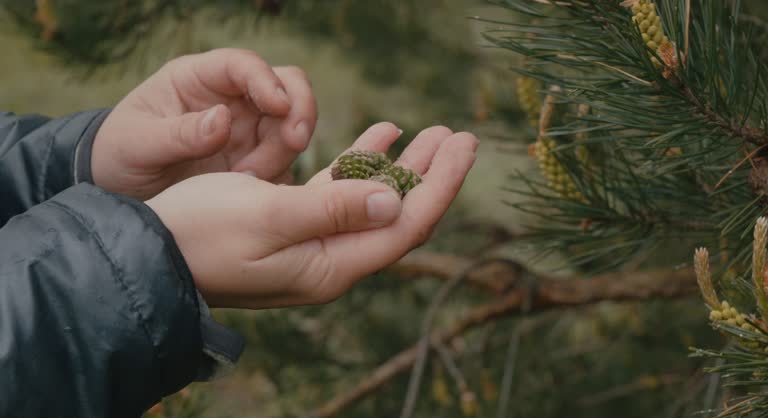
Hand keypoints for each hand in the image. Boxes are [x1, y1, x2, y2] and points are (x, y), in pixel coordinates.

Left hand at [92, 48, 316, 199]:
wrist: (117, 191)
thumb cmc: (118, 154)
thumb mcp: (138, 145)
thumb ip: (179, 134)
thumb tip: (223, 120)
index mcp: (198, 79)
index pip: (243, 65)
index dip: (267, 80)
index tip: (279, 107)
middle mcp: (230, 98)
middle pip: (285, 87)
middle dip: (298, 111)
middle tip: (294, 143)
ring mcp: (247, 129)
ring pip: (290, 126)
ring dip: (283, 152)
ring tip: (247, 180)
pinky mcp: (255, 159)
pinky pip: (283, 162)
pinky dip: (280, 175)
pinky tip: (255, 194)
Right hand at [145, 123, 477, 308]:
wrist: (150, 252)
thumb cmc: (201, 235)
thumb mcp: (268, 217)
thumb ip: (334, 210)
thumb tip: (395, 203)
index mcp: (332, 265)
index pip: (405, 226)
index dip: (440, 186)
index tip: (463, 146)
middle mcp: (331, 259)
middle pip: (398, 215)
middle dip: (431, 175)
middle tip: (458, 135)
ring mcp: (315, 243)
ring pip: (373, 202)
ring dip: (402, 167)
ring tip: (431, 133)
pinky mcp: (295, 223)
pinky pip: (342, 192)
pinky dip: (362, 164)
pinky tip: (380, 136)